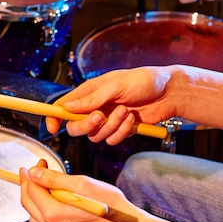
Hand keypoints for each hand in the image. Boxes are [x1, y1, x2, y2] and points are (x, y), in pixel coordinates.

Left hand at [19, 161, 147, 221]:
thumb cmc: (110, 207)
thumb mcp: (83, 184)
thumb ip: (54, 179)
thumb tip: (35, 173)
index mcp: (54, 214)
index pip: (31, 190)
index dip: (31, 174)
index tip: (37, 163)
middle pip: (28, 203)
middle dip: (29, 184)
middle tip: (34, 170)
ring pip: (34, 214)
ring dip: (34, 197)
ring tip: (42, 182)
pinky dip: (42, 209)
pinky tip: (51, 199)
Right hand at [47, 66, 177, 143]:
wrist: (170, 93)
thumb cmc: (144, 81)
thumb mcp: (115, 85)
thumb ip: (91, 99)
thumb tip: (67, 108)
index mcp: (89, 93)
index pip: (63, 107)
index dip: (54, 118)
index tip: (52, 128)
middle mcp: (94, 108)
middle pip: (75, 127)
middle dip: (86, 125)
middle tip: (99, 117)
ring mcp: (107, 121)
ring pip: (95, 136)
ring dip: (111, 126)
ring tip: (126, 111)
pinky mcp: (120, 131)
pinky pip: (112, 140)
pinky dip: (122, 132)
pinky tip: (132, 120)